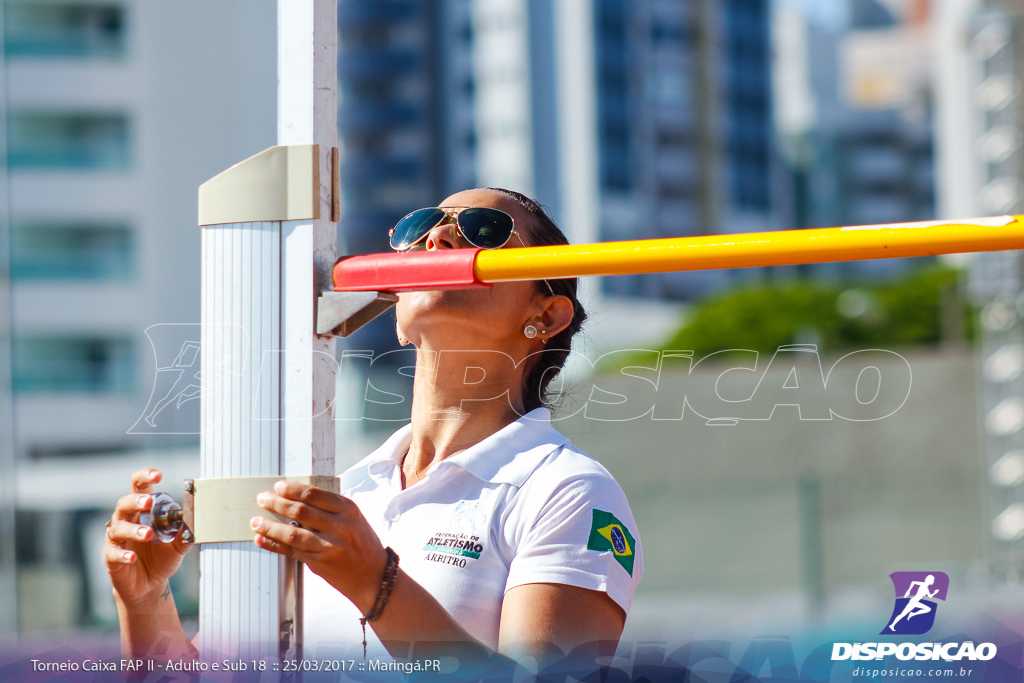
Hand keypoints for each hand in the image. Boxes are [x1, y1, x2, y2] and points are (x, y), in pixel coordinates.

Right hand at [105, 468, 190, 608]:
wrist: (150, 585)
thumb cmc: (162, 557)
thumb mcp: (179, 544)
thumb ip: (187, 530)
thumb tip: (198, 517)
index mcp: (143, 511)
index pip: (139, 487)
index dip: (145, 477)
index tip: (158, 476)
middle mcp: (127, 520)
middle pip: (124, 503)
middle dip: (136, 501)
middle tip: (149, 502)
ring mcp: (116, 539)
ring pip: (118, 528)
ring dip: (133, 529)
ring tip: (148, 534)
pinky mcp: (111, 557)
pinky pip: (113, 553)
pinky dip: (123, 554)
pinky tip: (133, 557)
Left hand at [251, 481, 387, 612]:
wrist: (373, 576)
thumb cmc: (362, 543)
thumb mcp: (353, 519)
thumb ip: (330, 509)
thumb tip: (296, 498)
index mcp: (348, 510)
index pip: (314, 495)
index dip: (293, 489)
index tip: (278, 486)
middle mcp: (339, 527)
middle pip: (300, 511)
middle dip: (276, 503)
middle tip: (261, 498)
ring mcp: (329, 547)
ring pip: (292, 533)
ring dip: (270, 526)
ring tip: (255, 521)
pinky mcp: (319, 564)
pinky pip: (291, 552)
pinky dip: (273, 545)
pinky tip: (261, 539)